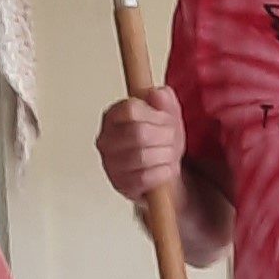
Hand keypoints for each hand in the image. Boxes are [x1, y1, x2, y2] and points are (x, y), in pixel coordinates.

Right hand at [95, 87, 184, 202]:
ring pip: (142, 157)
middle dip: (164, 136)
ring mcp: (111, 164)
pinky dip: (162, 172)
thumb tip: (157, 93)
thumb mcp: (167, 114)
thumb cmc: (160, 141)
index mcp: (113, 117)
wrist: (164, 171)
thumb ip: (164, 99)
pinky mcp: (121, 185)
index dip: (154, 114)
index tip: (164, 118)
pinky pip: (144, 178)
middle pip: (138, 133)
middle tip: (172, 138)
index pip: (129, 109)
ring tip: (169, 154)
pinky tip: (166, 168)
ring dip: (164, 155)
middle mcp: (106, 140)